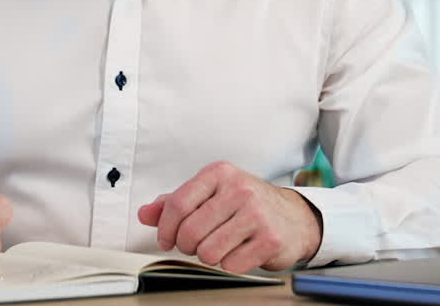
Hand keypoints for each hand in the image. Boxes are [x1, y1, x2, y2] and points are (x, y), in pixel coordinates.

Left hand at [137, 161, 321, 272]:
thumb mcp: (210, 194)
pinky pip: (231, 265)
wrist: (293, 217)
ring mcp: (257, 214)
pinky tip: (240, 251)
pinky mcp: (270, 239)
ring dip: (209, 256)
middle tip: (197, 244)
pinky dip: (230, 264)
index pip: (177, 204)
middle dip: (187, 246)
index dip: (165, 228)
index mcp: (219, 173)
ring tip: (221, 246)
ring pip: (208, 252)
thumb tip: (145, 214)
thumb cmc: (246, 205)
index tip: (166, 240)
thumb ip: (175, 203)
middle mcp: (239, 189)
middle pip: (190, 232)